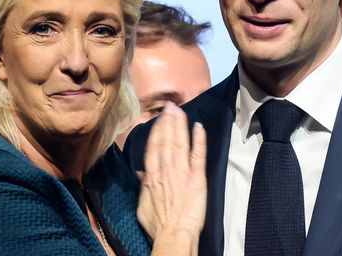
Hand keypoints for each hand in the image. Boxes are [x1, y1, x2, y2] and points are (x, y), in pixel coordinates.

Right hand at [137, 103, 206, 252]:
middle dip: (168, 121)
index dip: (157, 130)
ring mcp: (182, 173)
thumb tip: (143, 174)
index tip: (159, 118)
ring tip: (180, 111)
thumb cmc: (158, 224)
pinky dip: (198, 140)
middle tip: (170, 106)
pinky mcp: (197, 178)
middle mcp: (165, 170)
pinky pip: (198, 155)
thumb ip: (143, 186)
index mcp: (152, 176)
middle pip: (166, 140)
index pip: (153, 147)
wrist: (174, 234)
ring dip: (179, 125)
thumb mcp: (142, 204)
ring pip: (179, 143)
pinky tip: (199, 127)